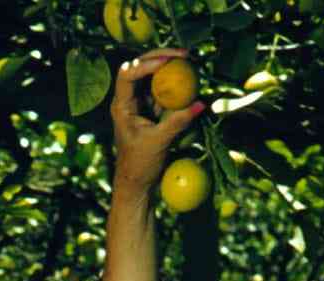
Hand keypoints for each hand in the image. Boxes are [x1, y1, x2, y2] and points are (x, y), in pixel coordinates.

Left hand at [110, 49, 204, 197]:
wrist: (137, 183)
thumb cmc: (139, 165)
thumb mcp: (159, 142)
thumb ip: (179, 121)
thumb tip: (202, 104)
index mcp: (121, 106)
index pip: (128, 73)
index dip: (146, 64)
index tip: (167, 63)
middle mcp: (128, 100)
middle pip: (141, 66)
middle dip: (162, 56)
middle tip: (185, 54)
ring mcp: (140, 102)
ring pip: (154, 75)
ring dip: (172, 66)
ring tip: (192, 62)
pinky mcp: (152, 108)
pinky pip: (165, 89)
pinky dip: (177, 83)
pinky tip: (192, 79)